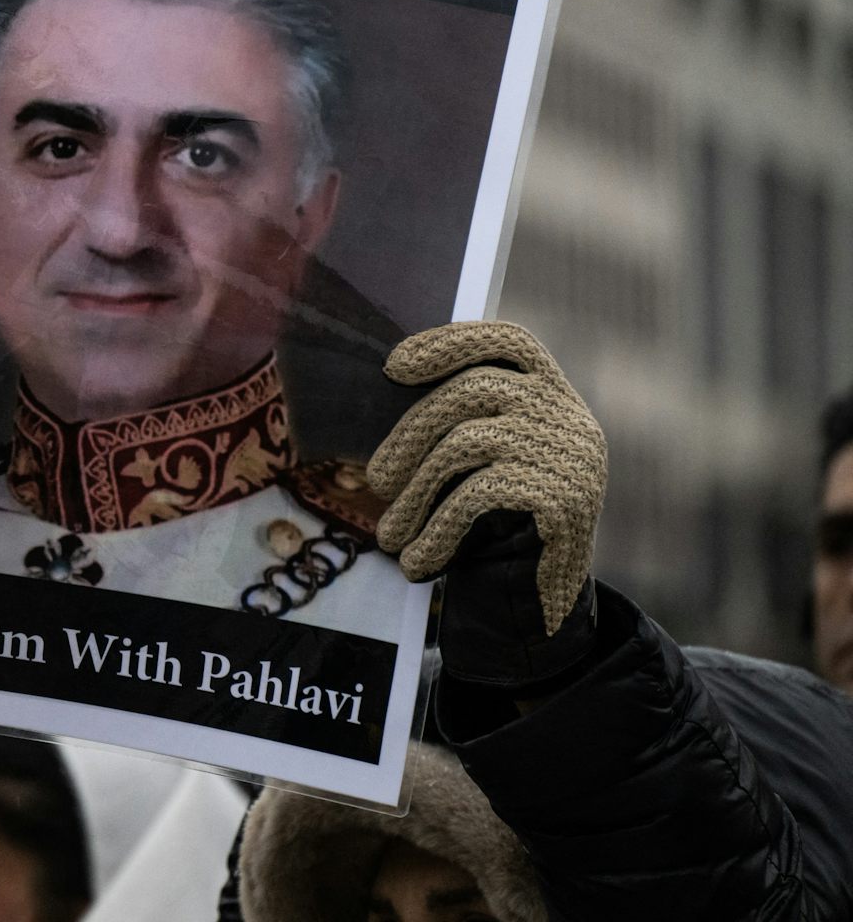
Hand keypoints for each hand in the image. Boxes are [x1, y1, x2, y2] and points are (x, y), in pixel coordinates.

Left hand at [369, 322, 605, 686]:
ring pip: (465, 444)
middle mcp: (570, 415)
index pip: (510, 342)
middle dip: (410, 435)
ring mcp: (572, 454)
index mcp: (552, 395)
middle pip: (472, 392)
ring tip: (388, 537)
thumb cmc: (498, 528)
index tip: (394, 365)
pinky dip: (436, 530)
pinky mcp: (565, 498)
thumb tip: (384, 385)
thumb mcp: (484, 464)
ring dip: (414, 494)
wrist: (545, 605)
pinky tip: (415, 562)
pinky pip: (477, 496)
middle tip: (375, 482)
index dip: (452, 342)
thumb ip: (456, 422)